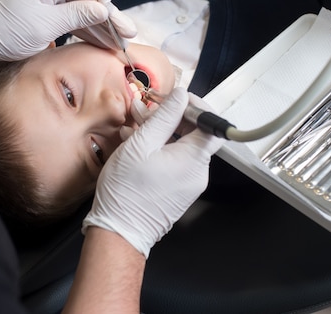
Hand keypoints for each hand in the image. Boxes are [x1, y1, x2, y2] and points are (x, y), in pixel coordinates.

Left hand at [0, 0, 136, 64]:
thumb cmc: (0, 28)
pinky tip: (107, 43)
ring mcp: (52, 1)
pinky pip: (77, 22)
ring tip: (122, 42)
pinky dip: (91, 33)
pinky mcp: (51, 17)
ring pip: (86, 10)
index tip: (105, 7)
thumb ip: (75, 16)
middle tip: (126, 30)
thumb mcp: (42, 25)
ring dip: (104, 26)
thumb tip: (103, 10)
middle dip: (110, 12)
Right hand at [83, 88, 226, 257]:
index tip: (175, 99)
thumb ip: (164, 117)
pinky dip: (159, 148)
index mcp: (194, 159)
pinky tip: (137, 143)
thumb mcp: (141, 144)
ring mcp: (189, 183)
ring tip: (134, 125)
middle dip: (170, 117)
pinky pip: (175, 161)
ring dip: (160, 132)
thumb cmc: (127, 192)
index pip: (210, 124)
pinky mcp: (179, 190)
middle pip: (194, 134)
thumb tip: (180, 97)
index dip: (195, 107)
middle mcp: (198, 172)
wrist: (119, 232)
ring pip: (181, 146)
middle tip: (145, 109)